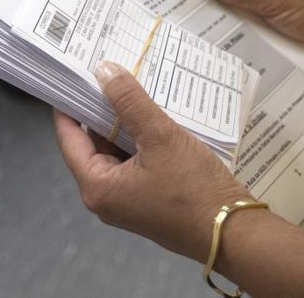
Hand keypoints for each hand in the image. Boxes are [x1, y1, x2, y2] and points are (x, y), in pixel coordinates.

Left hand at [53, 61, 253, 263]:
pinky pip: (135, 161)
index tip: (72, 74)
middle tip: (107, 73)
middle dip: (101, 109)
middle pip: (92, 144)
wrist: (234, 233)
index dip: (69, 105)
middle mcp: (105, 197)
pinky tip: (153, 114)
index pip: (69, 138)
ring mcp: (127, 200)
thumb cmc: (193, 188)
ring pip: (117, 151)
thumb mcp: (160, 137)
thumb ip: (129, 101)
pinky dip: (140, 139)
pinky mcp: (148, 199)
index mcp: (96, 187)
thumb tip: (103, 70)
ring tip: (132, 85)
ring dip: (125, 123)